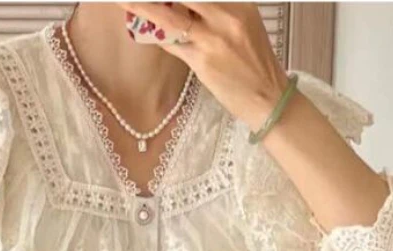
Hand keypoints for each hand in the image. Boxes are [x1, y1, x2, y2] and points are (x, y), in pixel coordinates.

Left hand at [117, 2, 289, 129]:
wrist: (268, 98)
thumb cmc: (254, 66)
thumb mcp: (243, 27)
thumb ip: (218, 13)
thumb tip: (184, 7)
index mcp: (239, 4)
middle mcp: (227, 16)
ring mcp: (213, 39)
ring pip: (171, 17)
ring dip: (144, 6)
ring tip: (124, 0)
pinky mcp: (202, 61)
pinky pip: (172, 44)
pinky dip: (156, 34)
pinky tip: (142, 27)